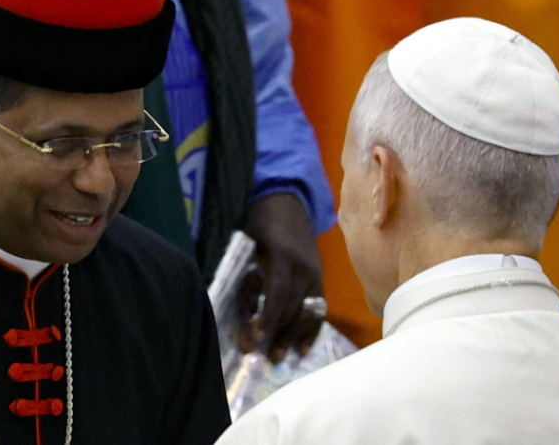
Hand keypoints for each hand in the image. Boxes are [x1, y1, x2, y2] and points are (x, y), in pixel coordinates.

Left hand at [242, 192, 323, 361]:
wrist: (288, 200)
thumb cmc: (261, 218)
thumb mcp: (247, 238)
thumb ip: (244, 269)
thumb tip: (237, 306)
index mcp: (284, 256)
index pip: (277, 294)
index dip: (266, 318)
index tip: (255, 338)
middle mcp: (305, 268)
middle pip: (292, 308)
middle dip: (275, 333)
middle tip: (257, 354)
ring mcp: (316, 274)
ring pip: (307, 313)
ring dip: (291, 338)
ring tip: (277, 358)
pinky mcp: (320, 278)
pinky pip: (319, 309)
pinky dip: (311, 330)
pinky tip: (302, 349)